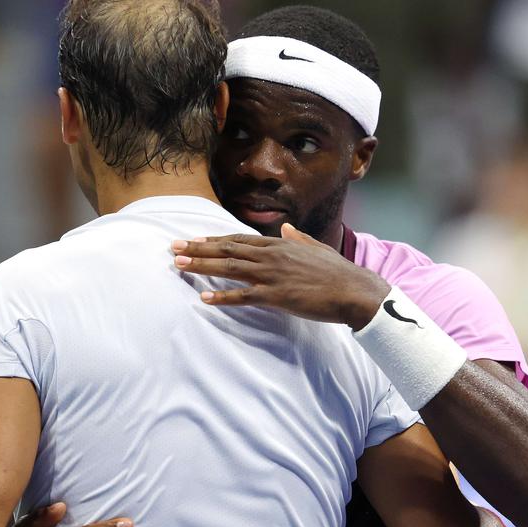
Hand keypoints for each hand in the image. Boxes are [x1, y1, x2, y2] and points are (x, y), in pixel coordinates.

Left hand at [171, 224, 390, 330]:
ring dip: (202, 266)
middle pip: (227, 250)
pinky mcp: (276, 296)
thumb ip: (299, 239)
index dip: (213, 239)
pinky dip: (222, 296)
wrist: (354, 291)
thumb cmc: (337, 272)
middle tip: (174, 248)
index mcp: (280, 244)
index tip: (193, 239)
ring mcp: (272, 275)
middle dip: (198, 249)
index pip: (239, 239)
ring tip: (179, 265)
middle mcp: (272, 256)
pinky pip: (243, 296)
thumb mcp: (317, 249)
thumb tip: (289, 229)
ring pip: (229, 268)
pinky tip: (204, 297)